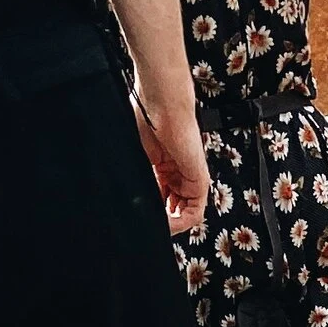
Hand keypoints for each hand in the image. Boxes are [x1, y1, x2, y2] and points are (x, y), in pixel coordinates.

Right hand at [134, 89, 209, 231]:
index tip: (140, 218)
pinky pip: (194, 212)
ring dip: (171, 225)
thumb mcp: (137, 152)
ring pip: (185, 214)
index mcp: (164, 166)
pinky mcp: (199, 179)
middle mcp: (179, 173)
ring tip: (157, 227)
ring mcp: (190, 176)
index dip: (152, 212)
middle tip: (149, 225)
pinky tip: (167, 224)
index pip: (162, 199)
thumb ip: (139, 176)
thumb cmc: (147, 112)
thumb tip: (128, 198)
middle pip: (174, 209)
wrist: (159, 99)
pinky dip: (181, 223)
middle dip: (162, 221)